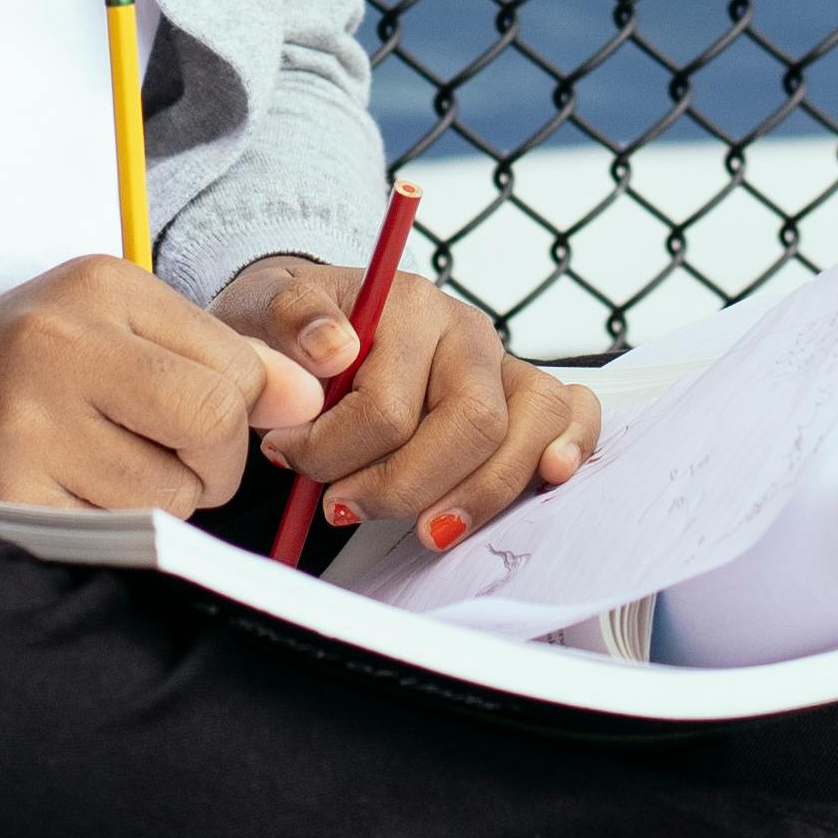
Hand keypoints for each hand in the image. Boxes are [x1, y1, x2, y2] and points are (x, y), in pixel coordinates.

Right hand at [0, 260, 322, 514]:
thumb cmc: (2, 371)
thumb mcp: (99, 329)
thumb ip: (209, 355)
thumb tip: (309, 397)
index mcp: (98, 285)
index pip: (234, 363)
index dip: (238, 412)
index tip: (200, 425)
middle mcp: (64, 341)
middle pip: (216, 424)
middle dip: (210, 463)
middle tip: (161, 461)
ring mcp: (31, 420)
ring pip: (174, 495)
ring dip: (157, 506)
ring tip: (93, 476)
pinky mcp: (9, 492)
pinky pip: (117, 535)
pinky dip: (109, 532)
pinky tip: (62, 500)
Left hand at [214, 253, 599, 550]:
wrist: (309, 321)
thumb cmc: (291, 329)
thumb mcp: (263, 305)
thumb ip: (289, 319)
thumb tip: (333, 350)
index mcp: (408, 307)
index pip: (388, 408)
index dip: (334, 454)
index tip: (288, 459)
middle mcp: (466, 332)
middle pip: (470, 426)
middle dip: (403, 486)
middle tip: (341, 506)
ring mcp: (501, 363)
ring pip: (527, 428)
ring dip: (478, 493)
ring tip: (425, 531)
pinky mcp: (522, 394)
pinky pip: (574, 410)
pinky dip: (573, 442)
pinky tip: (552, 475)